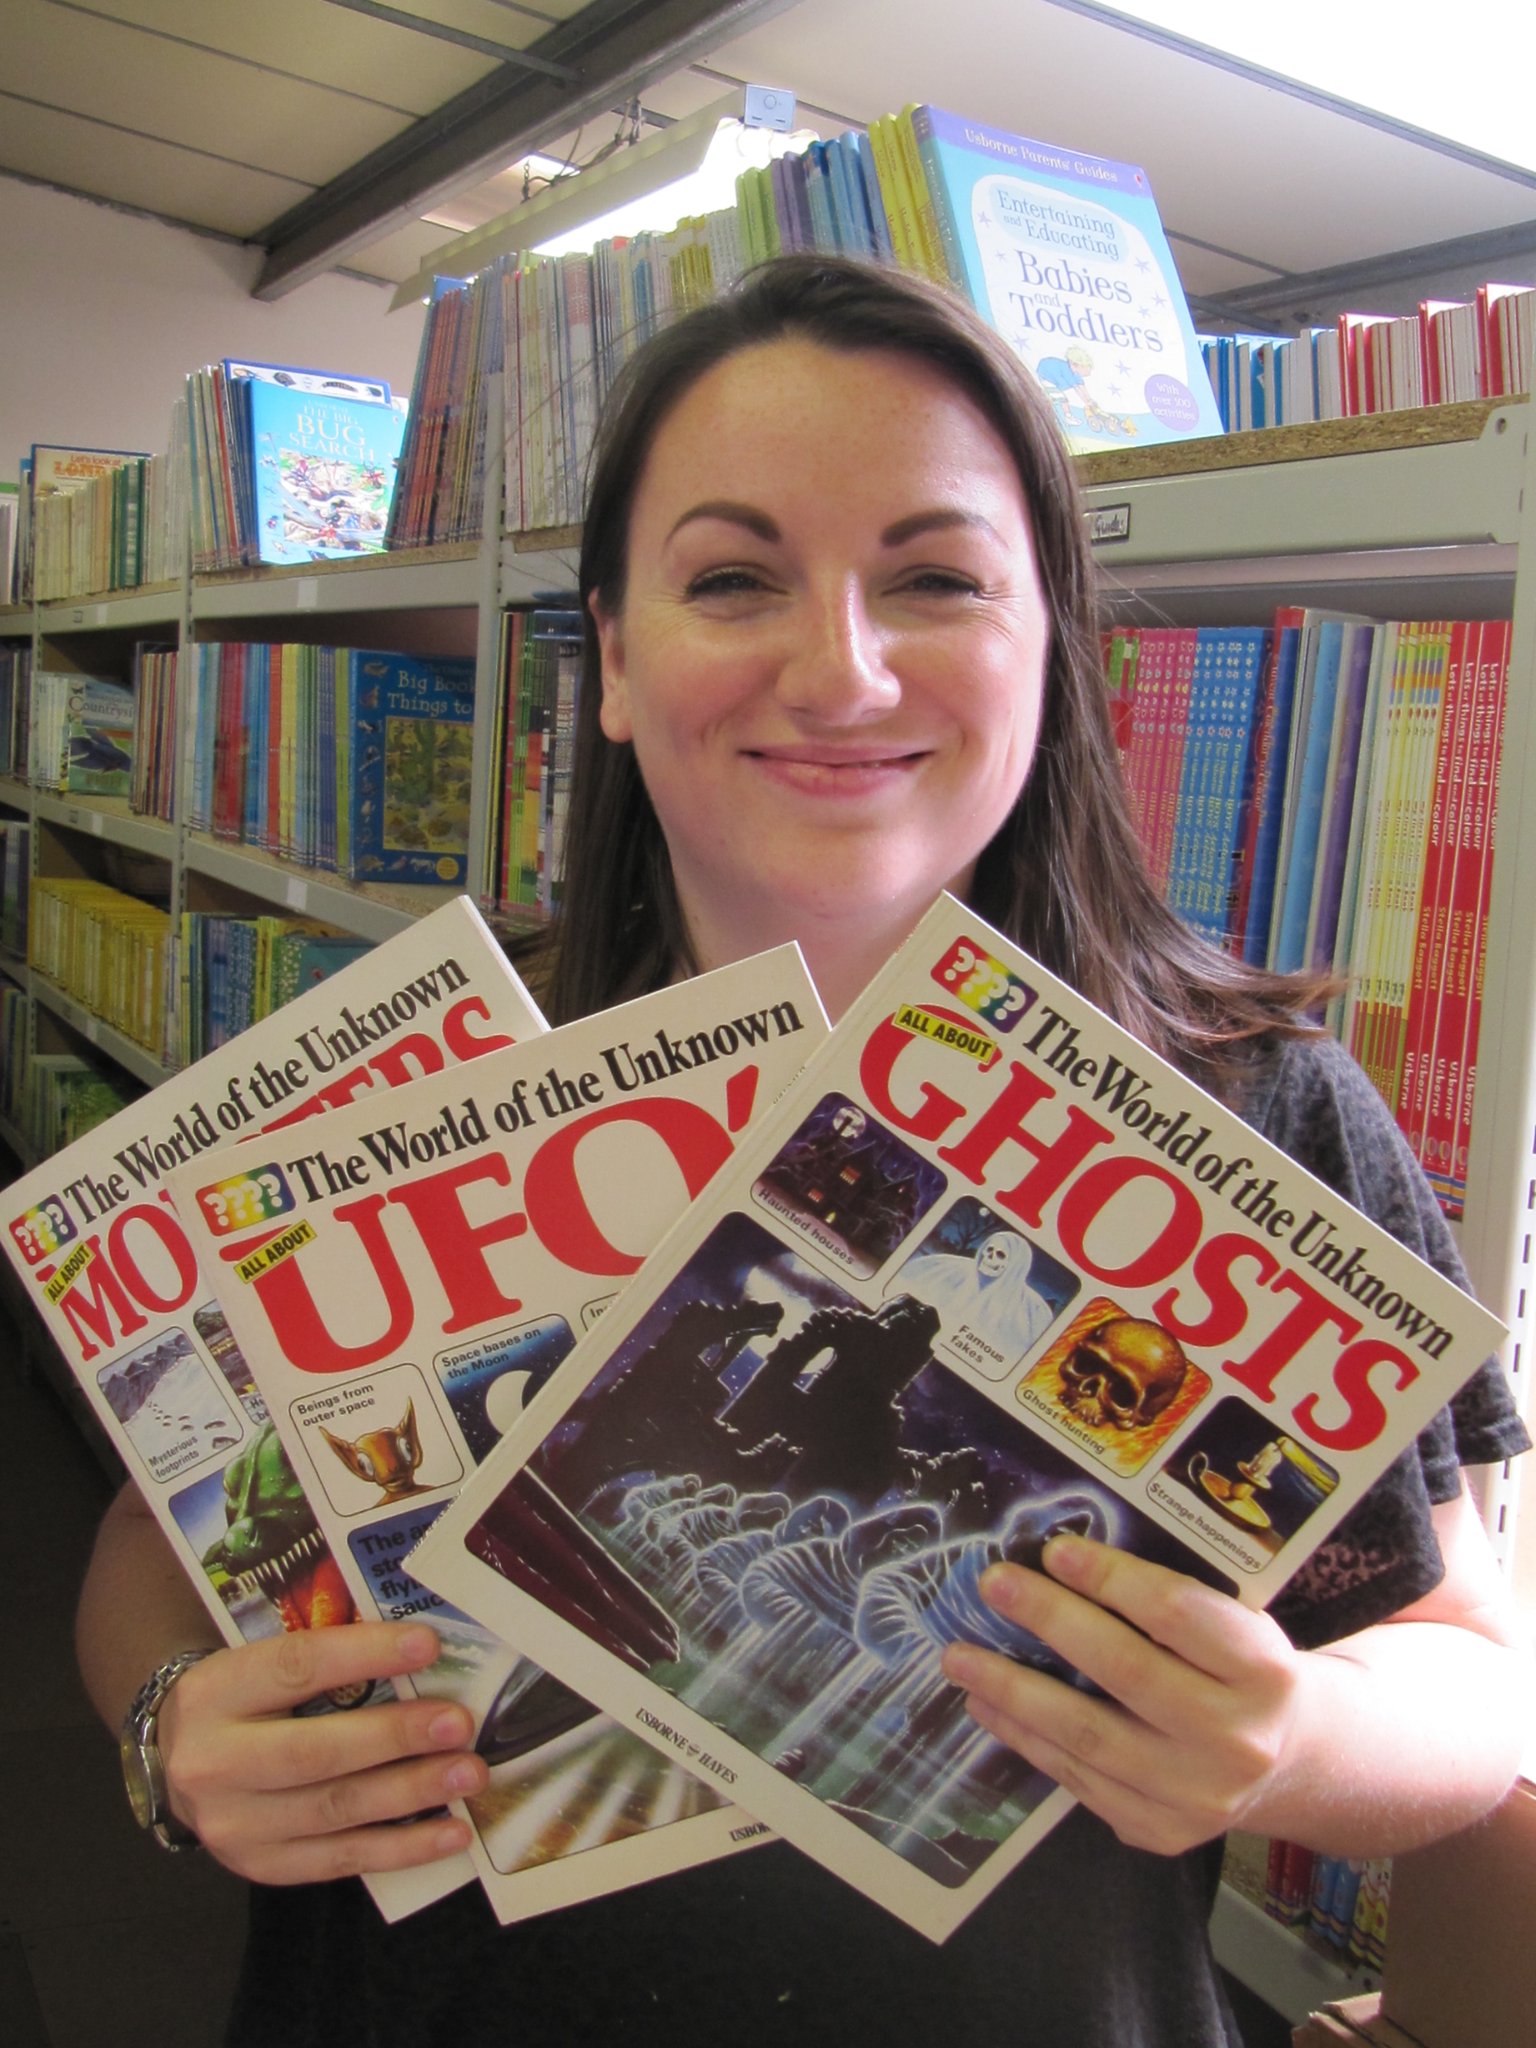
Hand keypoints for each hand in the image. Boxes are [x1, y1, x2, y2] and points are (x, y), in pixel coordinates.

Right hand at [157, 1622, 488, 1883]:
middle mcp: (213, 1763)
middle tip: (458, 1724)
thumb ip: (324, 1658)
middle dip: (395, 1737)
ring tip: (468, 1774)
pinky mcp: (262, 1866)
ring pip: (335, 1809)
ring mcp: (234, 1825)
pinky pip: (342, 1859)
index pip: (296, 1667)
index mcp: (215, 1693)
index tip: (428, 1646)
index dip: (365, 1655)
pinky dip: (404, 1848)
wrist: (180, 1762)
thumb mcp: (260, 1664)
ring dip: (412, 1792)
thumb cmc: (244, 1699)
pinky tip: (452, 1832)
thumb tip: (421, 1651)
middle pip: (315, 1752)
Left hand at [940, 1534, 1304, 1855]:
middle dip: (1050, 1620)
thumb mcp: (1234, 1622)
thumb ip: (1168, 1599)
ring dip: (1013, 1692)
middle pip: (1126, 1670)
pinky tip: (988, 1706)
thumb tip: (1059, 1560)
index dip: (1110, 1579)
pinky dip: (1026, 1739)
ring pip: (1088, 1736)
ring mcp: (1198, 1793)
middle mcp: (1237, 1737)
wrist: (1289, 1761)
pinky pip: (1079, 1780)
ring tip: (960, 1657)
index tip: (1053, 1550)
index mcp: (1262, 1668)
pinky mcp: (1163, 1830)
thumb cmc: (1242, 1669)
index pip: (1176, 1613)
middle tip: (993, 1585)